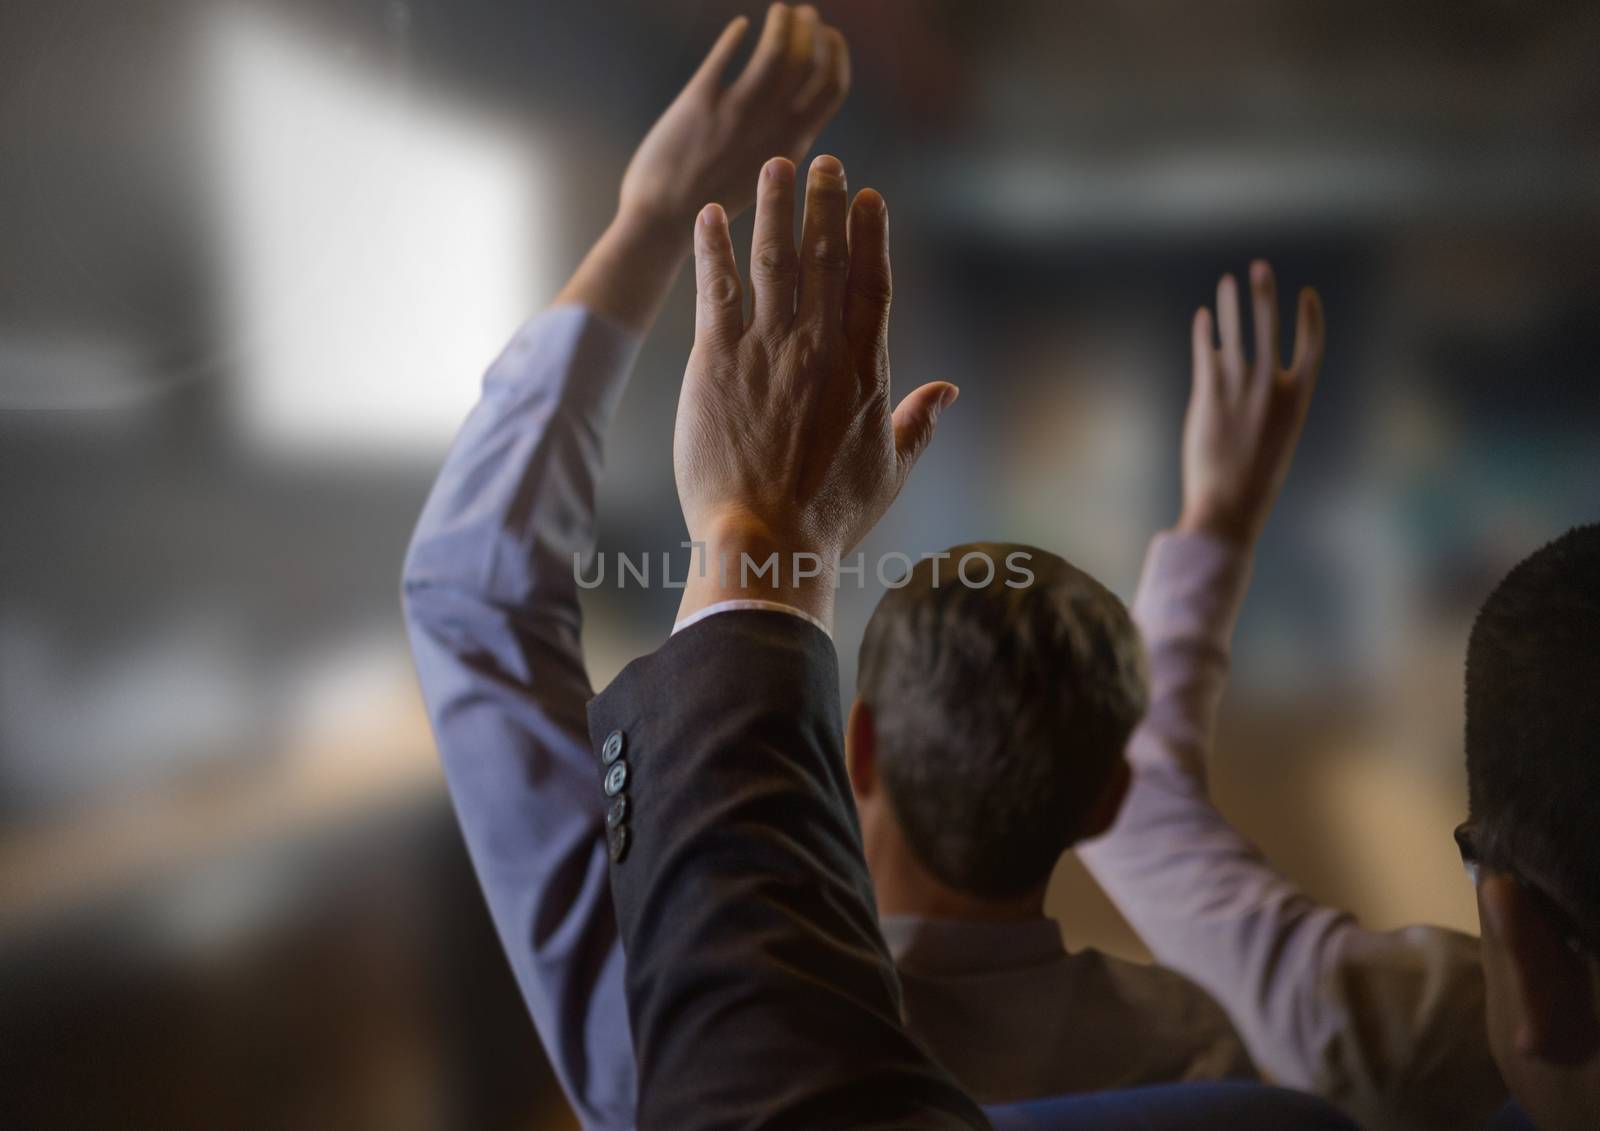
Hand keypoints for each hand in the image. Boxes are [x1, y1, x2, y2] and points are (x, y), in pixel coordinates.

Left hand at [620, 4, 849, 232]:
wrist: (661, 222)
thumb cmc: (708, 204)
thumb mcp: (762, 177)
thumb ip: (778, 143)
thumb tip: (789, 115)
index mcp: (791, 146)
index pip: (831, 88)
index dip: (836, 56)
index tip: (830, 37)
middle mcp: (770, 126)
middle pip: (808, 60)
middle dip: (813, 29)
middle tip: (805, 14)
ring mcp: (736, 112)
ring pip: (775, 50)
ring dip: (782, 23)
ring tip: (780, 11)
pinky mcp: (699, 101)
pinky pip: (725, 55)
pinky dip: (736, 35)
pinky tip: (739, 26)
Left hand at [673, 155, 957, 628]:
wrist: (766, 539)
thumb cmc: (828, 517)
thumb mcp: (891, 470)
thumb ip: (919, 422)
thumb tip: (948, 390)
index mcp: (863, 369)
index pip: (871, 284)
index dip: (871, 235)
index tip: (870, 198)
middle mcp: (818, 347)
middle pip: (824, 258)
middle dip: (825, 204)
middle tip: (825, 163)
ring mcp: (767, 349)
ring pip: (773, 260)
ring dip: (775, 208)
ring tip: (776, 168)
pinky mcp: (717, 360)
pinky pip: (717, 290)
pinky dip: (715, 248)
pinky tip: (713, 215)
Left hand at [1177, 261, 1324, 546]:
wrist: (1228, 508)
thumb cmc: (1252, 481)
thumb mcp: (1276, 440)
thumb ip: (1270, 405)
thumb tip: (1251, 373)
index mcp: (1298, 401)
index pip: (1312, 347)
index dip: (1310, 318)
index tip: (1306, 294)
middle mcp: (1272, 390)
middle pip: (1271, 328)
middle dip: (1265, 294)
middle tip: (1260, 267)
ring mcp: (1240, 390)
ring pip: (1236, 333)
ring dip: (1231, 304)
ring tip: (1228, 280)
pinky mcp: (1208, 395)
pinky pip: (1206, 353)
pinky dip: (1204, 332)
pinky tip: (1202, 317)